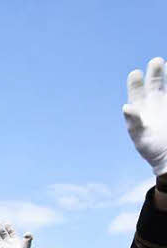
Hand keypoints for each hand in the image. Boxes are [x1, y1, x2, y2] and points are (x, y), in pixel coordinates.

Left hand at [124, 57, 166, 175]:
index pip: (136, 90)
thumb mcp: (140, 137)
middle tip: (156, 62)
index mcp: (141, 108)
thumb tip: (125, 107)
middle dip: (155, 70)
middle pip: (154, 81)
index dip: (135, 81)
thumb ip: (133, 122)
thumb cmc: (152, 149)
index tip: (135, 73)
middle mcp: (155, 101)